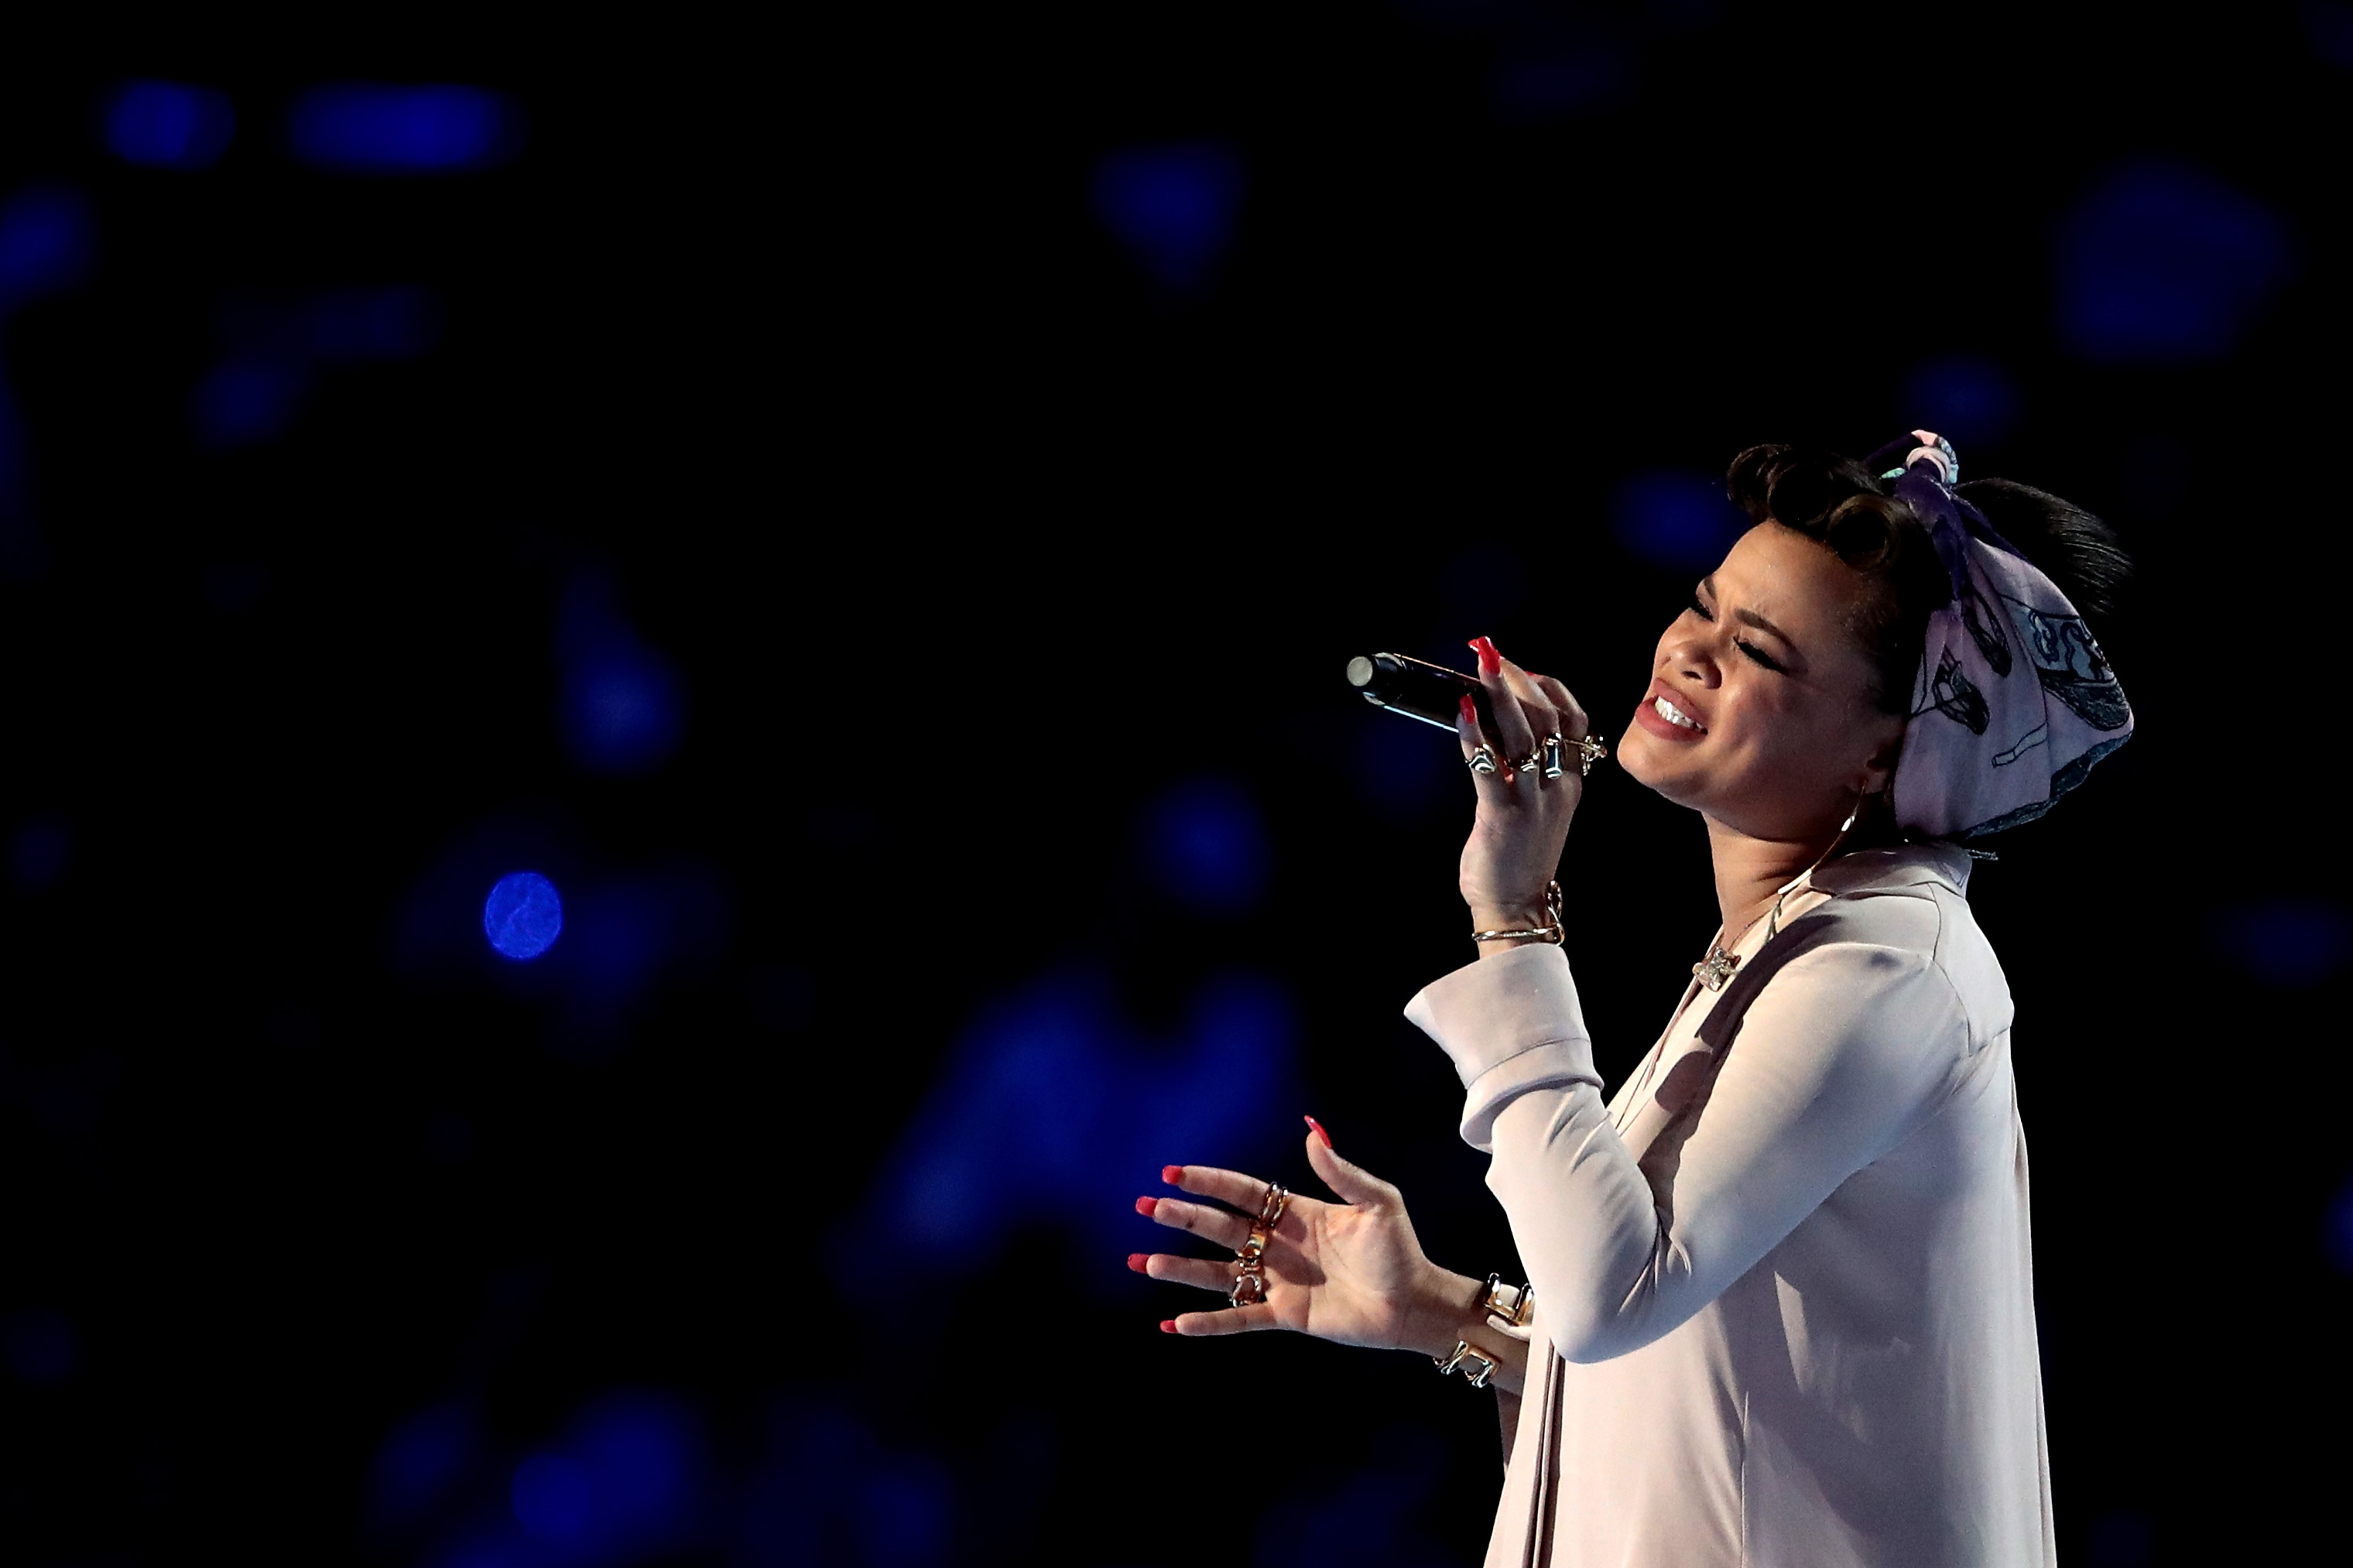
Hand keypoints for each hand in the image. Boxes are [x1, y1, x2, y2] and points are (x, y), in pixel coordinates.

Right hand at [1133, 1123, 1473, 1356]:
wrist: (1414, 1304)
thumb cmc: (1400, 1250)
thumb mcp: (1377, 1204)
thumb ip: (1342, 1171)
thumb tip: (1311, 1128)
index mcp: (1296, 1212)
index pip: (1241, 1191)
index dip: (1208, 1182)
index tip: (1172, 1173)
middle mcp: (1278, 1244)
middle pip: (1220, 1228)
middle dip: (1183, 1217)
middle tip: (1146, 1208)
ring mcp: (1278, 1280)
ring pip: (1218, 1273)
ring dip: (1181, 1269)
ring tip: (1143, 1263)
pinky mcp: (1285, 1315)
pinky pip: (1238, 1318)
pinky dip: (1208, 1323)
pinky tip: (1174, 1323)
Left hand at [1458, 635, 1590, 935]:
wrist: (1515, 905)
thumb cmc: (1519, 855)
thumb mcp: (1538, 807)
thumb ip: (1526, 769)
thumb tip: (1491, 723)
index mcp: (1570, 783)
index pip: (1573, 720)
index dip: (1550, 687)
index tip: (1522, 667)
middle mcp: (1557, 787)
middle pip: (1548, 718)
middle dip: (1518, 680)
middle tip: (1491, 655)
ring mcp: (1533, 801)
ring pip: (1524, 734)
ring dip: (1499, 695)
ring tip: (1480, 668)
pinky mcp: (1503, 816)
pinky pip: (1490, 766)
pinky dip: (1475, 735)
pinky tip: (1462, 712)